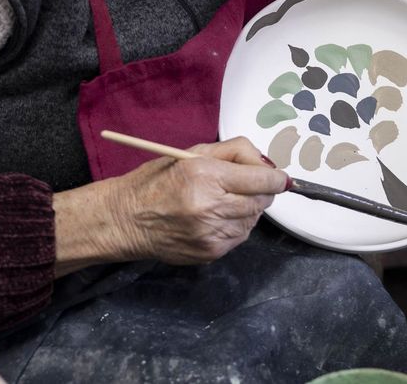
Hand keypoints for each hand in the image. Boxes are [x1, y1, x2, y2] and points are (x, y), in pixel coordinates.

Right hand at [110, 137, 287, 264]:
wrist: (126, 220)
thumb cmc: (156, 182)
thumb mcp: (192, 153)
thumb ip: (234, 153)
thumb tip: (268, 165)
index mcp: (205, 176)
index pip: (262, 179)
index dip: (276, 178)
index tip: (280, 177)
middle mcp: (210, 207)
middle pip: (262, 200)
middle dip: (261, 190)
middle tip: (245, 184)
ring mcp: (212, 234)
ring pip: (253, 219)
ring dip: (248, 208)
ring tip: (223, 200)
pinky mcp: (211, 252)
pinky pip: (240, 236)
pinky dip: (236, 224)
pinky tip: (215, 217)